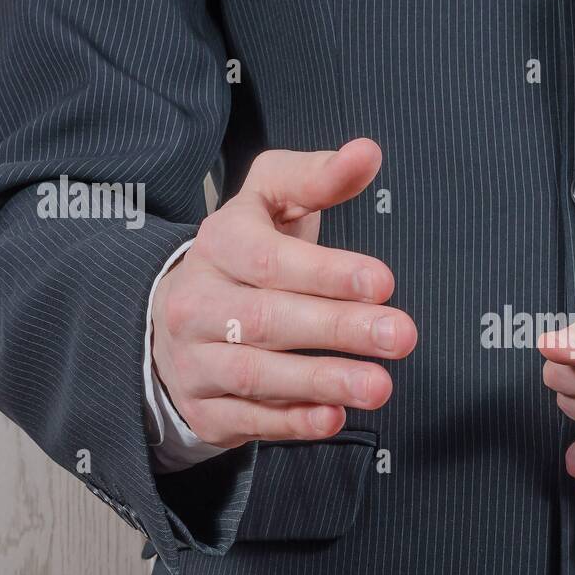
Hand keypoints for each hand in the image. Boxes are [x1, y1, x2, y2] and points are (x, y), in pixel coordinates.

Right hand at [152, 139, 417, 447]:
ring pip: (257, 374)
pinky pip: (249, 419)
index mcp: (219, 244)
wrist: (175, 321)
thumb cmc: (245, 256)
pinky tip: (334, 417)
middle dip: (339, 328)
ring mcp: (195, 360)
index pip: (269, 258)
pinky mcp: (206, 409)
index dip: (326, 272)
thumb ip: (318, 179)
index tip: (382, 281)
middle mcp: (198, 302)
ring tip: (378, 385)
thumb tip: (368, 153)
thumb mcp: (272, 203)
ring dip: (322, 379)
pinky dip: (293, 421)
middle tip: (400, 335)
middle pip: (267, 318)